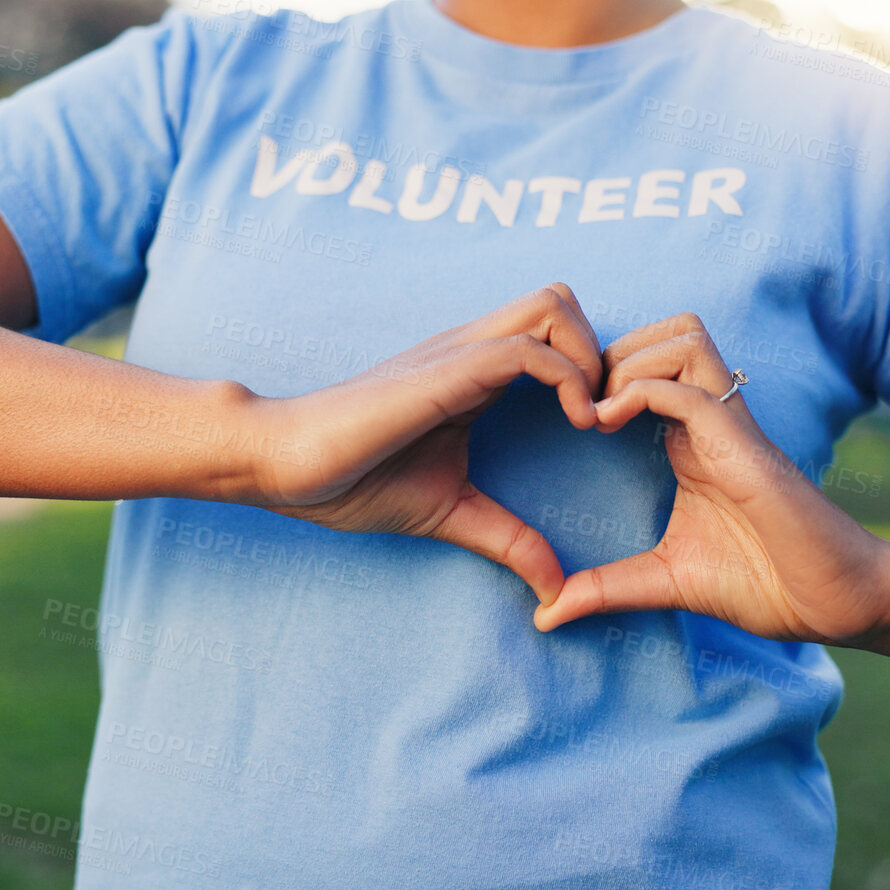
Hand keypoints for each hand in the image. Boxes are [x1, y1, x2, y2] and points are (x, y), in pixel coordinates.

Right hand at [244, 284, 604, 605]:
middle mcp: (471, 350)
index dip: (592, 371)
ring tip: (590, 419)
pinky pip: (527, 348)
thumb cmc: (351, 480)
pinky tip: (574, 424)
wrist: (284, 465)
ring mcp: (459, 354)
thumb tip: (555, 590)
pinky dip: (568, 378)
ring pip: (553, 305)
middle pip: (561, 300)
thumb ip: (508, 539)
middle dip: (601, 351)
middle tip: (604, 416)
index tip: (602, 430)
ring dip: (590, 357)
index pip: (553, 332)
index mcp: (473, 374)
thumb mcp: (450, 511)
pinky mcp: (445, 372)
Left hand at [530, 312, 889, 644]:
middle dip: (613, 350)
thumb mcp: (664, 581)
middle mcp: (713, 420)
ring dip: (630, 362)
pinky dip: (640, 391)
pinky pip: (688, 388)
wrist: (837, 603)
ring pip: (683, 340)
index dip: (604, 371)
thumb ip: (605, 588)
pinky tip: (608, 425)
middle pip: (669, 332)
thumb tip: (546, 615)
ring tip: (597, 412)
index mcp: (693, 439)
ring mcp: (731, 426)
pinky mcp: (742, 444)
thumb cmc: (767, 584)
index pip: (652, 362)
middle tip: (580, 403)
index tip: (568, 415)